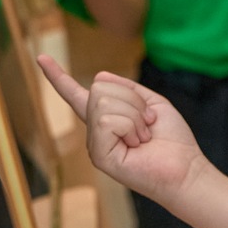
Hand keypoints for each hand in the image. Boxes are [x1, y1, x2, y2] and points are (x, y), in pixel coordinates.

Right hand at [38, 57, 208, 204]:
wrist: (186, 169)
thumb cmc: (172, 139)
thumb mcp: (152, 103)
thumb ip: (128, 89)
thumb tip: (99, 76)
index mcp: (106, 119)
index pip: (77, 94)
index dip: (58, 77)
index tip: (41, 58)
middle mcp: (95, 131)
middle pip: (99, 89)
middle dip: (131, 99)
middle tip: (147, 123)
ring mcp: (95, 145)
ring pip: (103, 103)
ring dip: (134, 115)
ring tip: (143, 137)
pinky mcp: (99, 157)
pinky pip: (107, 121)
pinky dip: (130, 127)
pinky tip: (137, 144)